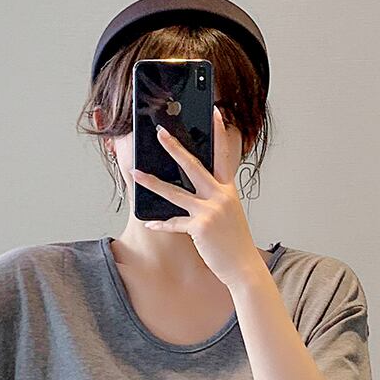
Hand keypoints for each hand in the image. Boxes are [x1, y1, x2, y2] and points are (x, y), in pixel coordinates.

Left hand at [130, 106, 265, 290]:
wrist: (243, 267)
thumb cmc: (235, 242)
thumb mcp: (230, 214)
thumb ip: (216, 198)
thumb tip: (196, 189)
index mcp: (228, 190)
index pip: (223, 156)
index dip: (219, 133)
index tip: (214, 112)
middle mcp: (220, 196)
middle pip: (193, 166)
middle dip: (174, 148)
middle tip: (160, 133)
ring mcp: (210, 211)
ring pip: (175, 193)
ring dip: (152, 182)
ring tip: (136, 173)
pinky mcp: (200, 228)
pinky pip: (175, 222)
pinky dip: (162, 224)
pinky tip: (151, 223)